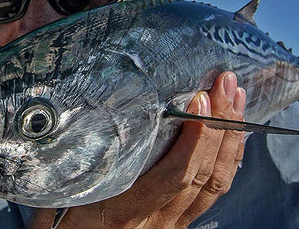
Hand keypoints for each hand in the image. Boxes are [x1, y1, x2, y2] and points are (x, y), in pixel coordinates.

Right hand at [28, 72, 245, 227]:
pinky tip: (229, 135)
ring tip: (236, 99)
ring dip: (230, 139)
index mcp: (126, 213)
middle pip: (203, 176)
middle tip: (227, 84)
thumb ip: (82, 166)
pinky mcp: (176, 224)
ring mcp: (171, 225)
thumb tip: (91, 120)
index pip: (174, 176)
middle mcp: (157, 222)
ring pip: (215, 185)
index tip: (199, 101)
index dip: (194, 139)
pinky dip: (226, 161)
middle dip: (222, 126)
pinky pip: (211, 193)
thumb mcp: (63, 198)